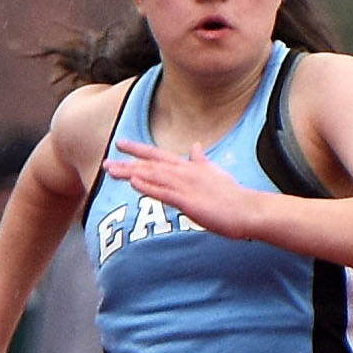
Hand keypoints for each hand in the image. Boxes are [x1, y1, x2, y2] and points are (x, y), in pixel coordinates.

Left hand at [103, 145, 266, 236]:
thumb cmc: (231, 194)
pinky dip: (148, 187)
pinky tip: (133, 184)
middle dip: (126, 163)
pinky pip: (164, 193)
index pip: (158, 155)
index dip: (138, 149)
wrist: (246, 209)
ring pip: (153, 176)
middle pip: (150, 165)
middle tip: (106, 162)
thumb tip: (196, 146)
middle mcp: (185, 172)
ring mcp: (186, 186)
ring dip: (130, 173)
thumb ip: (201, 160)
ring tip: (111, 171)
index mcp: (189, 166)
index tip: (120, 144)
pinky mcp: (188, 201)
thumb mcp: (215, 172)